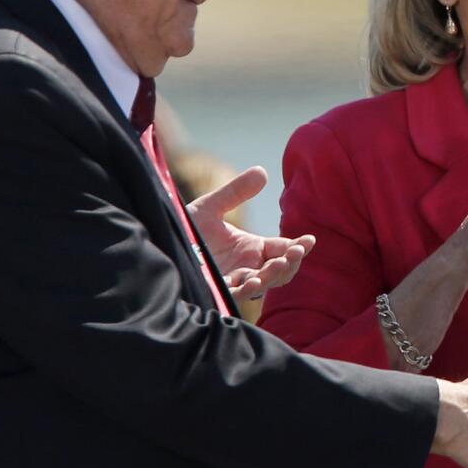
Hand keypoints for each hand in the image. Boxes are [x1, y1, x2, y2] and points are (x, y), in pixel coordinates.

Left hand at [186, 165, 315, 304]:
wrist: (159, 246)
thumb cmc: (184, 230)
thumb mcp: (210, 208)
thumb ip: (236, 192)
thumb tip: (262, 171)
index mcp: (252, 249)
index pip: (283, 249)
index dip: (298, 246)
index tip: (308, 240)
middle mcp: (247, 266)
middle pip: (281, 270)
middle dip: (292, 262)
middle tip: (296, 252)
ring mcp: (234, 281)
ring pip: (265, 283)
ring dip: (275, 275)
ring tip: (280, 263)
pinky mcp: (217, 291)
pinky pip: (238, 295)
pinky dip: (249, 289)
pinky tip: (254, 280)